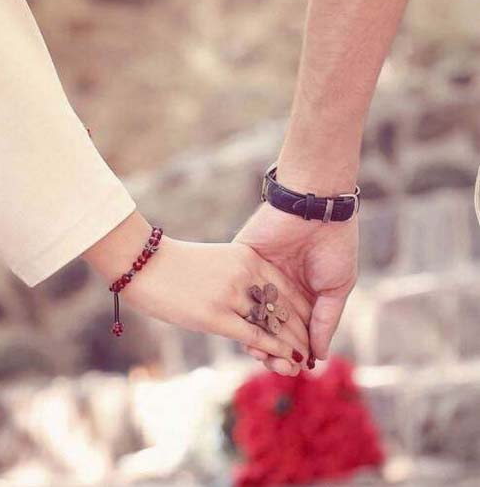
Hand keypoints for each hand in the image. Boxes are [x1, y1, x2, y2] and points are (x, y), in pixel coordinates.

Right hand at [120, 237, 311, 373]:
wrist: (143, 263)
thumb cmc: (176, 265)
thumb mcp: (217, 263)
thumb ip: (240, 277)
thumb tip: (256, 300)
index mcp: (247, 257)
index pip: (285, 286)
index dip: (301, 308)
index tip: (312, 324)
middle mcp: (244, 273)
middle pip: (284, 306)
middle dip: (300, 330)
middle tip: (313, 348)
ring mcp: (230, 294)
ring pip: (273, 324)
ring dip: (291, 344)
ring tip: (304, 360)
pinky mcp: (214, 315)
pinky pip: (254, 336)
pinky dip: (274, 350)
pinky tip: (287, 360)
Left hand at [235, 202, 357, 367]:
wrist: (316, 207)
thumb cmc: (334, 246)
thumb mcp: (337, 288)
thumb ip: (325, 322)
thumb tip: (318, 357)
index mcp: (303, 293)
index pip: (295, 328)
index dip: (297, 349)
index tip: (298, 369)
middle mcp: (279, 287)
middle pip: (272, 325)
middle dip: (275, 348)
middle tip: (278, 367)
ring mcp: (259, 275)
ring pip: (252, 313)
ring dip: (256, 336)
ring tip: (261, 354)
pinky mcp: (242, 261)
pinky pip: (239, 292)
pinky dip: (242, 312)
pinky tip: (246, 331)